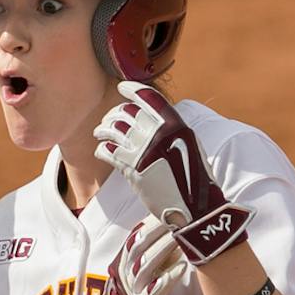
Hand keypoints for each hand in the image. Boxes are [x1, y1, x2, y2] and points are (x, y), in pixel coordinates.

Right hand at [67, 218, 187, 294]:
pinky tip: (183, 268)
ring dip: (167, 249)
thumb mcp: (142, 279)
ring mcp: (131, 292)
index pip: (136, 238)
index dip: (152, 223)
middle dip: (160, 231)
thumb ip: (157, 260)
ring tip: (185, 238)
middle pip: (140, 247)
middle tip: (181, 218)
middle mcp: (123, 276)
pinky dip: (169, 277)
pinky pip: (156, 290)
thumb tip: (176, 239)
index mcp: (121, 266)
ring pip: (147, 264)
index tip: (170, 210)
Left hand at [93, 83, 251, 264]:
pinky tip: (102, 150)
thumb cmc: (194, 178)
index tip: (122, 87)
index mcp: (176, 125)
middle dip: (114, 113)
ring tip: (100, 132)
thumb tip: (154, 117)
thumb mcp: (189, 145)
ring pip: (113, 128)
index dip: (133, 90)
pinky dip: (103, 148)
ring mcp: (144, 150)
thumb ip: (171, 130)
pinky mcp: (132, 169)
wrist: (195, 207)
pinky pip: (108, 151)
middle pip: (127, 112)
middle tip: (109, 119)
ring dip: (103, 129)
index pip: (150, 98)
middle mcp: (159, 134)